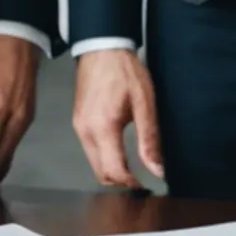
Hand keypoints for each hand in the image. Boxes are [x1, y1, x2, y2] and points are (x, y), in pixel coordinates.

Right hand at [72, 47, 165, 188]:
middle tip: (141, 181)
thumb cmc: (125, 72)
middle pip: (101, 173)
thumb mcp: (145, 104)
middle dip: (121, 182)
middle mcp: (86, 132)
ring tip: (133, 170)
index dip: (131, 184)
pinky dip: (104, 158)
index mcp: (103, 128)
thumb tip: (158, 169)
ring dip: (112, 171)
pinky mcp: (77, 123)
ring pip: (93, 164)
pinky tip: (119, 153)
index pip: (114, 171)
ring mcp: (79, 128)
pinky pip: (89, 151)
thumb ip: (150, 139)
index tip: (146, 185)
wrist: (102, 49)